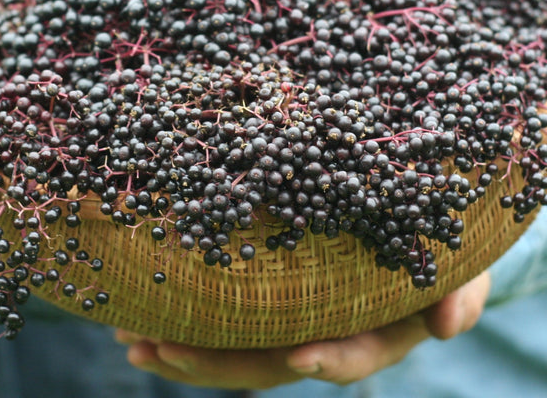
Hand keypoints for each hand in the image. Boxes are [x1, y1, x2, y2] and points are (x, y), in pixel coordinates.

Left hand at [115, 271, 490, 389]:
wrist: (410, 229)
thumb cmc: (432, 250)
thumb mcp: (457, 267)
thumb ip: (457, 293)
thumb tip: (448, 323)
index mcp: (369, 329)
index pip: (347, 353)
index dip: (326, 359)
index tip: (298, 355)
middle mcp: (322, 331)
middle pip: (270, 359)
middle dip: (217, 361)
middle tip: (164, 347)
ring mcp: (291, 317)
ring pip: (237, 344)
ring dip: (186, 345)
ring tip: (134, 336)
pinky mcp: (269, 295)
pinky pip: (227, 314)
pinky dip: (188, 316)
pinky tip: (145, 313)